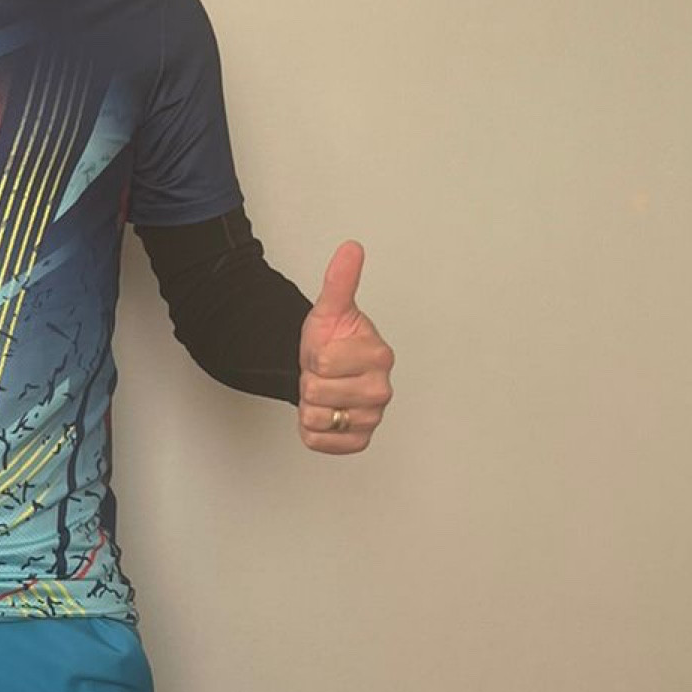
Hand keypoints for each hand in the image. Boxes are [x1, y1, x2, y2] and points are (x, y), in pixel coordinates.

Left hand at [298, 241, 393, 451]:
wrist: (324, 369)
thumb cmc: (332, 340)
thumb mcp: (330, 309)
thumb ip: (340, 280)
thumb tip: (351, 248)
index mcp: (379, 355)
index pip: (323, 361)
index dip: (313, 357)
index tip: (326, 353)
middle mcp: (382, 390)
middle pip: (317, 391)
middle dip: (311, 381)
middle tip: (323, 374)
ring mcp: (372, 417)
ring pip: (316, 417)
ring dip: (310, 405)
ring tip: (323, 391)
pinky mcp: (360, 440)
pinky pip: (320, 442)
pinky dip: (313, 430)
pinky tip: (325, 413)